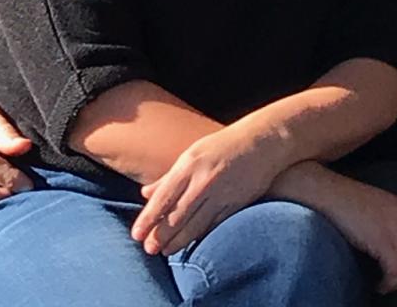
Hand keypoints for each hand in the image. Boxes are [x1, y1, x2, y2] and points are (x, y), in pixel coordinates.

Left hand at [131, 123, 279, 254]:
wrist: (260, 143)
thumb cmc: (221, 146)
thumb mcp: (191, 154)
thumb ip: (168, 177)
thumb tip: (145, 194)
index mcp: (189, 165)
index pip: (163, 198)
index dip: (148, 218)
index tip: (136, 234)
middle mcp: (203, 181)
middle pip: (177, 215)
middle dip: (160, 235)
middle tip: (148, 249)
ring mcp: (220, 195)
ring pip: (195, 225)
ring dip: (178, 241)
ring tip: (165, 252)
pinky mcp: (236, 205)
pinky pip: (214, 226)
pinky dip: (200, 238)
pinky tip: (190, 245)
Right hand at [283, 165, 396, 294]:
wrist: (328, 191)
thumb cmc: (348, 199)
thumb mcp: (382, 207)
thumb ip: (396, 223)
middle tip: (394, 281)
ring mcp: (396, 229)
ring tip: (384, 284)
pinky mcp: (383, 240)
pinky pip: (396, 272)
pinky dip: (389, 284)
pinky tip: (378, 284)